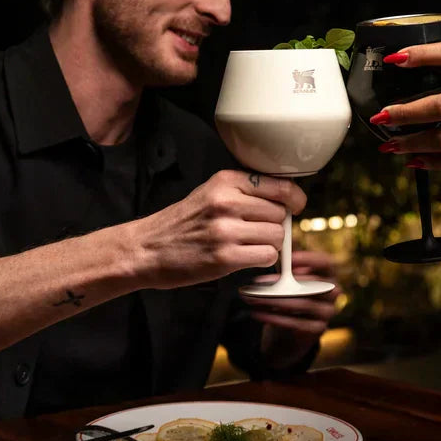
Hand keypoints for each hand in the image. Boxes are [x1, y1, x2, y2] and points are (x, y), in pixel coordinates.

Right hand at [129, 170, 305, 289]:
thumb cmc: (182, 223)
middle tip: (258, 231)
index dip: (294, 199)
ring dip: (270, 244)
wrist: (146, 249)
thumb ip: (244, 191)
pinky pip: (267, 256)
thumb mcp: (210, 192)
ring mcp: (225, 230)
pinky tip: (247, 257)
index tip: (295, 206)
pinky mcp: (224, 257)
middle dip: (276, 224)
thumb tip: (286, 198)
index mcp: (225, 181)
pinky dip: (263, 259)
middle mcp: (226, 202)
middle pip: (280, 214)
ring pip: (277, 236)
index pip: (280, 186)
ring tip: (250, 245)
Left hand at [248, 250, 340, 368]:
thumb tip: (273, 240)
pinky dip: (275, 318)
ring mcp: (327, 312)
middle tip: (259, 282)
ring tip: (253, 298)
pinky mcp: (317, 330)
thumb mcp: (290, 278)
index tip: (290, 259)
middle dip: (284, 283)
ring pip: (302, 305)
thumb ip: (287, 263)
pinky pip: (296, 324)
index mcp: (329, 275)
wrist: (291, 332)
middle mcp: (333, 293)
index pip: (326, 263)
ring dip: (275, 301)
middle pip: (312, 285)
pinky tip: (258, 313)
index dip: (310, 260)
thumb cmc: (290, 297)